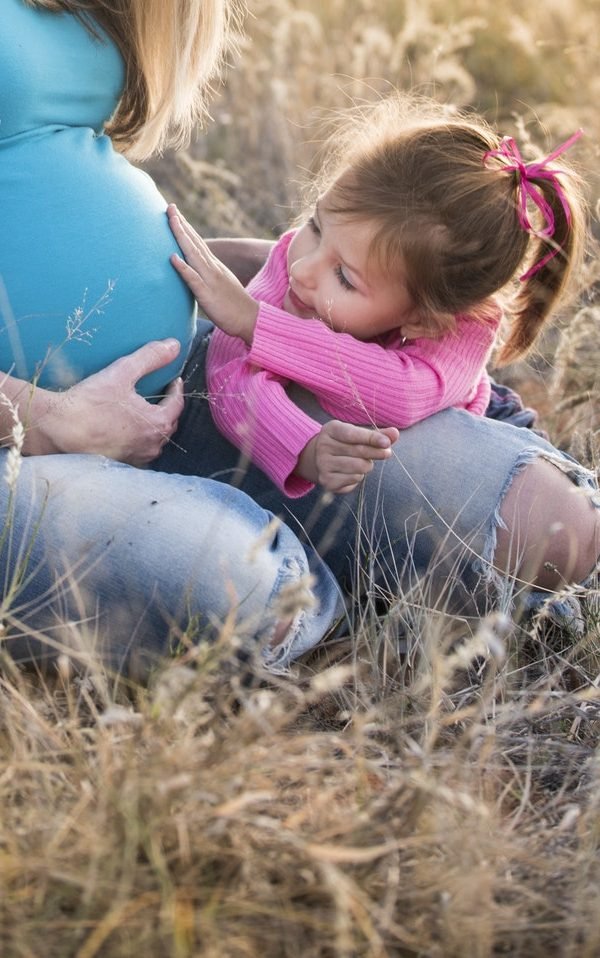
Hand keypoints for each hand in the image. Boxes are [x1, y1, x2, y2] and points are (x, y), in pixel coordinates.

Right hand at [24, 339, 184, 465]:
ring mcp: (137, 458)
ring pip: (154, 440)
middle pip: (168, 424)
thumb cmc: (90, 403)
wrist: (58, 430)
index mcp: (158, 424)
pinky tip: (126, 430)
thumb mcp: (122, 373)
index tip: (173, 380)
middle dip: (167, 408)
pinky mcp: (121, 464)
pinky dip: (138, 439)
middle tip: (161, 394)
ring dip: (153, 426)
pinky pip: (138, 450)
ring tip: (144, 412)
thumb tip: (174, 345)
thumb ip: (150, 358)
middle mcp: (152, 445)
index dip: (176, 390)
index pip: (177, 404)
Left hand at [168, 204, 258, 342]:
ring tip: (171, 220)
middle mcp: (212, 268)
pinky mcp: (208, 295)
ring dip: (181, 237)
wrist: (251, 319)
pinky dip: (183, 267)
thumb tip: (194, 271)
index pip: (198, 243)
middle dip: (181, 224)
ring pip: (193, 254)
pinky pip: (193, 279)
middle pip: (194, 242)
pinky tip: (172, 258)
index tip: (174, 212)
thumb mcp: (219, 285)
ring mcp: (210, 280)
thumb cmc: (234, 306)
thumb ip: (207, 276)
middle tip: (169, 207)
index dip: (186, 227)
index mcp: (214, 266)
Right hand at [297, 421, 399, 493]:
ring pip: (358, 467)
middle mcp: (323, 446)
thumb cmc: (345, 444)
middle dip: (376, 453)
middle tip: (387, 453)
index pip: (353, 434)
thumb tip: (395, 433)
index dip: (371, 438)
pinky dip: (359, 476)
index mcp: (331, 429)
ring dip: (367, 465)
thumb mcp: (358, 434)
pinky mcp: (327, 481)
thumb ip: (377, 434)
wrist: (320, 459)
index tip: (387, 443)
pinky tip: (353, 472)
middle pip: (358, 451)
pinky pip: (354, 479)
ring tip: (362, 462)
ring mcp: (323, 464)